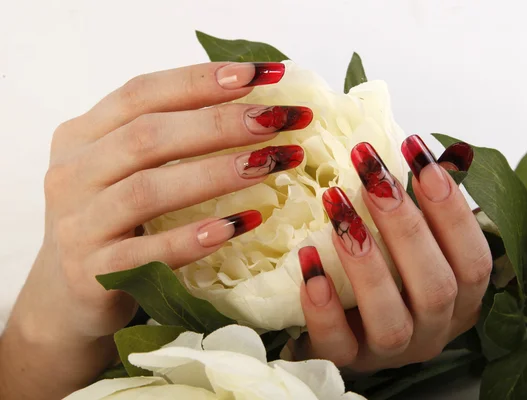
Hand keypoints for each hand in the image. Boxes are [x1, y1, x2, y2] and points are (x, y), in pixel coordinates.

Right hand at [0, 62, 311, 398]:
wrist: (71, 293)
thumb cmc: (115, 222)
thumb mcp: (128, 170)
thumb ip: (169, 138)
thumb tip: (255, 107)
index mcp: (84, 135)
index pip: (143, 93)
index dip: (202, 80)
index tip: (261, 74)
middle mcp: (73, 173)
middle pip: (149, 136)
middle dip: (222, 123)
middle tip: (280, 119)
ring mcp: (79, 225)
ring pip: (148, 190)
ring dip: (216, 174)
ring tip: (271, 163)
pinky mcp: (92, 274)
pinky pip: (148, 252)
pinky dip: (196, 237)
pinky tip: (240, 225)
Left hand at [296, 138, 491, 371]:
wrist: (349, 332)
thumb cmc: (390, 275)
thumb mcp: (414, 242)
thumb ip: (426, 206)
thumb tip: (446, 152)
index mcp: (461, 298)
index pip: (473, 256)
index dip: (451, 205)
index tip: (416, 150)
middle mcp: (434, 328)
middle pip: (435, 286)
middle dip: (404, 225)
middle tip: (371, 173)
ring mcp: (392, 352)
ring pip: (390, 320)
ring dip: (366, 262)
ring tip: (336, 207)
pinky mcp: (348, 362)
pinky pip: (338, 344)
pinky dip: (323, 305)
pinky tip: (307, 260)